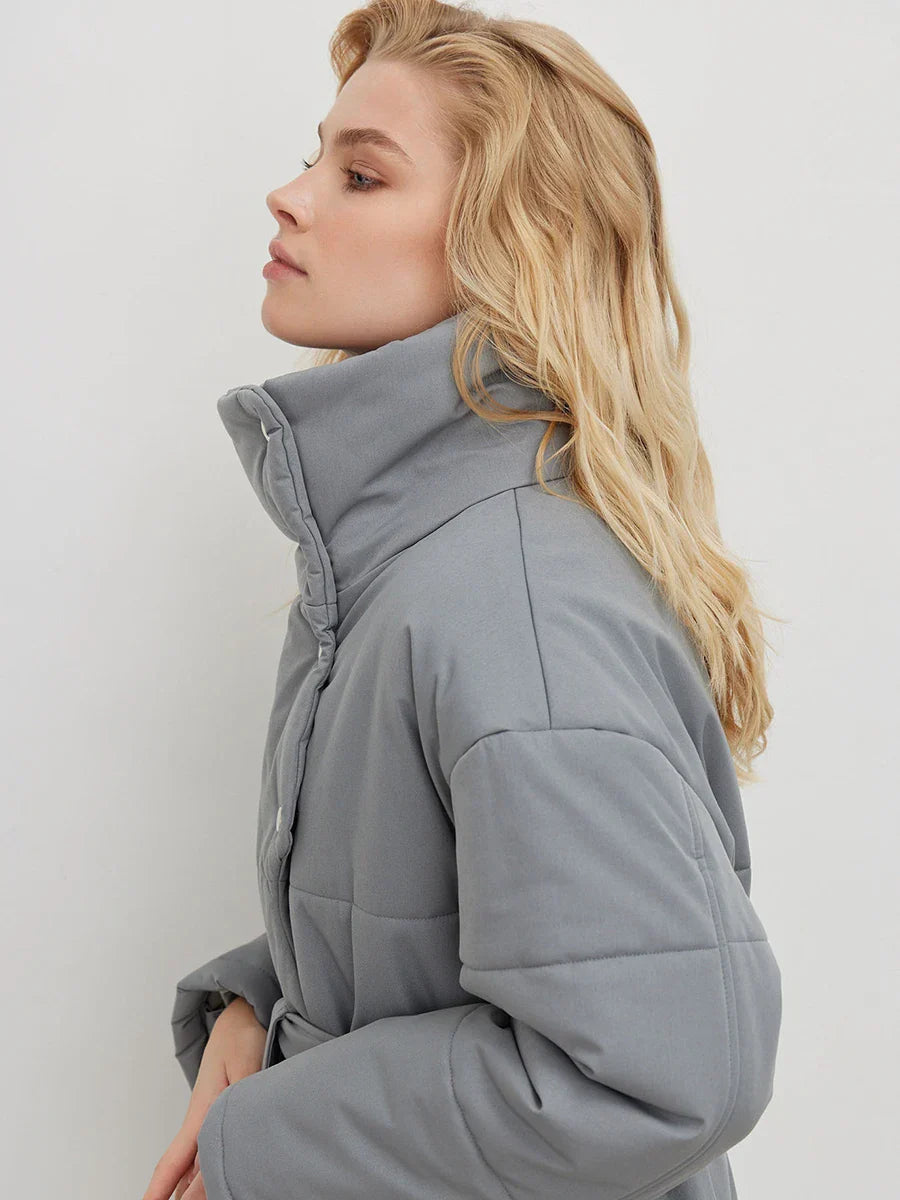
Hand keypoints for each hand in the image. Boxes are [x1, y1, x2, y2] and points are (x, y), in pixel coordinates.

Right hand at [143, 997, 267, 1199]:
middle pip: (184, 1169)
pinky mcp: (221, 1107)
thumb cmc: (244, 1033)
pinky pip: (206, 1149)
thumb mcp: (246, 1068)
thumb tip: (225, 1139)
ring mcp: (209, 1113)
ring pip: (194, 1161)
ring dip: (188, 1187)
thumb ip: (237, 1104)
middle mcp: (202, 1116)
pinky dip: (200, 1171)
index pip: (175, 1161)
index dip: (160, 1190)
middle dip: (176, 1196)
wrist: (245, 1010)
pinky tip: (200, 1185)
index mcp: (202, 1111)